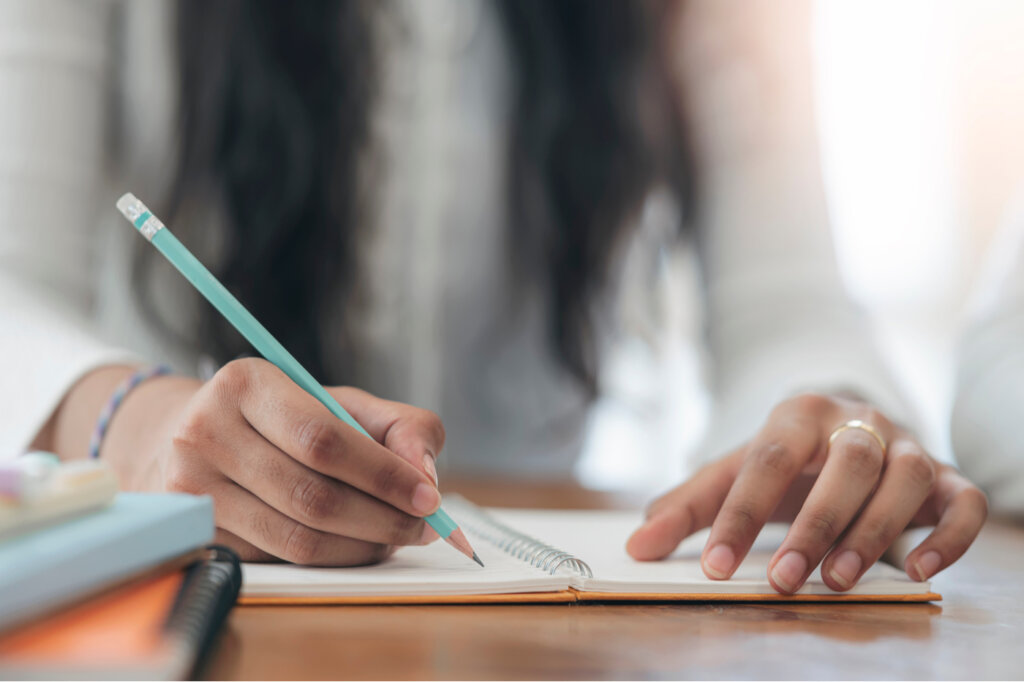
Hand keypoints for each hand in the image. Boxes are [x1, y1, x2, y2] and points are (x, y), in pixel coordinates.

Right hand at [110, 358, 444, 564]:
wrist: (200, 438)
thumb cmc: (286, 419)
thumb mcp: (343, 403)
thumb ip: (401, 427)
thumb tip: (426, 476)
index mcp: (245, 384)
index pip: (323, 439)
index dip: (383, 473)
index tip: (429, 496)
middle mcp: (205, 433)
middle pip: (313, 496)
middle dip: (384, 518)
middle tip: (425, 526)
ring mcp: (193, 489)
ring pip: (298, 539)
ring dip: (363, 546)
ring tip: (397, 536)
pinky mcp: (200, 534)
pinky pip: (281, 561)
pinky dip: (334, 559)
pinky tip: (357, 544)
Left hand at [626, 393, 987, 592]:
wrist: (845, 424)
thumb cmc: (785, 458)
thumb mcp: (734, 471)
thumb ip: (689, 506)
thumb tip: (638, 544)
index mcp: (798, 414)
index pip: (767, 460)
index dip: (740, 514)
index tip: (714, 566)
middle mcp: (858, 422)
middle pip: (845, 463)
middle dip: (815, 525)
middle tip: (783, 581)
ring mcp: (907, 445)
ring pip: (905, 479)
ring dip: (874, 532)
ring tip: (837, 582)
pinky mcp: (946, 476)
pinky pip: (964, 501)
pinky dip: (949, 535)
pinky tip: (919, 570)